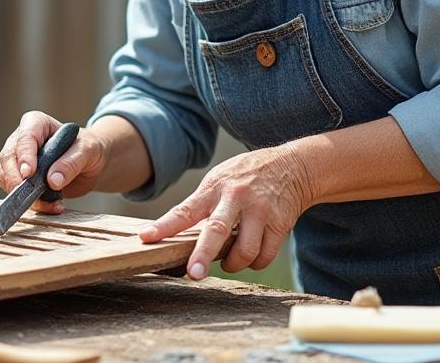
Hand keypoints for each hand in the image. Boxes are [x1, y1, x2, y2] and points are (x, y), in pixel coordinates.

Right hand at [0, 111, 107, 213]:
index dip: (24, 155)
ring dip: (22, 194)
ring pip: (4, 175)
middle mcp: (21, 139)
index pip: (25, 137)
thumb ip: (71, 162)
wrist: (90, 165)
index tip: (29, 173)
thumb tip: (52, 180)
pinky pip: (14, 191)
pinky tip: (50, 206)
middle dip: (15, 178)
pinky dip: (30, 203)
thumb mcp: (87, 151)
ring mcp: (17, 159)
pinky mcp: (19, 178)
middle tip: (29, 195)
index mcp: (36, 123)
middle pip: (8, 158)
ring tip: (49, 204)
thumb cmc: (88, 149)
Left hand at [140, 144, 315, 279]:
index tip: (146, 238)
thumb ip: (201, 204)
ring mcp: (259, 211)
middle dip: (203, 254)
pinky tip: (251, 256)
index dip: (164, 226)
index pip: (184, 210)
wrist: (292, 166)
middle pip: (216, 230)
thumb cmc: (246, 176)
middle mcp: (236, 198)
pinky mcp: (279, 224)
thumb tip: (174, 234)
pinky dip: (255, 263)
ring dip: (233, 265)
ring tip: (230, 261)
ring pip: (244, 251)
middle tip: (194, 273)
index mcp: (214, 187)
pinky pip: (264, 256)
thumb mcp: (220, 179)